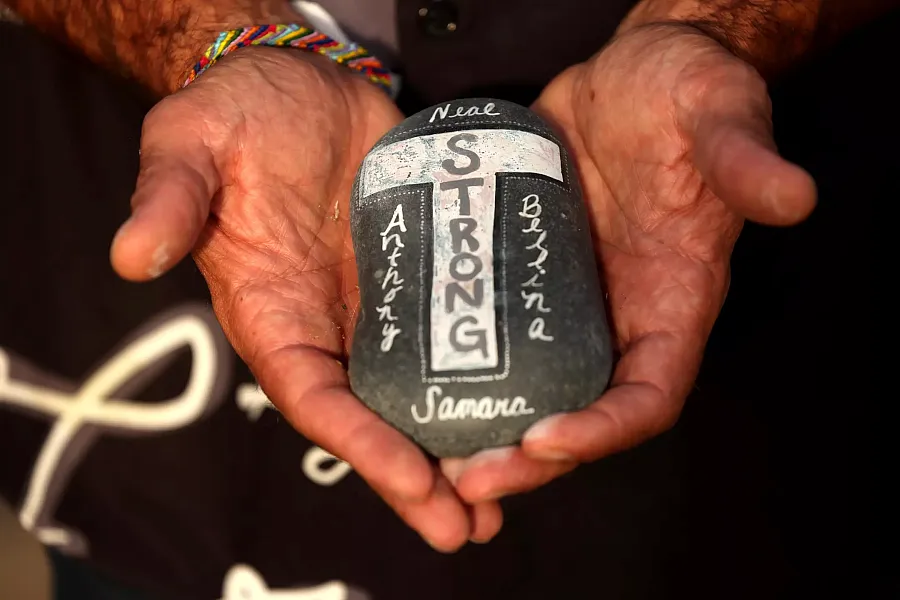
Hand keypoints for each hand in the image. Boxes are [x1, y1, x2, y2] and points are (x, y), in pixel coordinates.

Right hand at [109, 48, 499, 550]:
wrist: (299, 82)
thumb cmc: (237, 114)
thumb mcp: (191, 144)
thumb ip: (170, 198)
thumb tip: (133, 254)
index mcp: (271, 313)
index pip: (315, 396)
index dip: (362, 444)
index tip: (414, 482)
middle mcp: (329, 323)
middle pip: (375, 416)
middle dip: (418, 476)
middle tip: (472, 525)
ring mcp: (382, 303)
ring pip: (422, 388)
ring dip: (459, 442)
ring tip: (510, 486)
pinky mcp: (425, 271)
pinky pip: (458, 331)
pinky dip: (483, 373)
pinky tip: (526, 400)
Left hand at [441, 24, 815, 501]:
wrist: (632, 76)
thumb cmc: (688, 96)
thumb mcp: (720, 117)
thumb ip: (745, 160)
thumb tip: (792, 194)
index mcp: (673, 303)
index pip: (647, 396)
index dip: (603, 431)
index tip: (546, 441)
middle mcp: (616, 315)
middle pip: (574, 412)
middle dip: (525, 457)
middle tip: (464, 478)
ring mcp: (563, 298)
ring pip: (524, 385)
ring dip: (481, 426)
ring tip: (423, 447)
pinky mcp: (519, 270)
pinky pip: (488, 331)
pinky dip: (458, 363)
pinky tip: (410, 376)